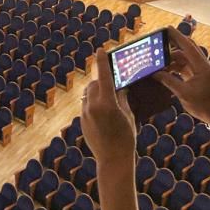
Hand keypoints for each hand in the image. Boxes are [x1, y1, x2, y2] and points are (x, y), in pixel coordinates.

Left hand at [80, 49, 136, 165]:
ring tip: (109, 99)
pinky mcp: (82, 122)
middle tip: (113, 82)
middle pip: (95, 84)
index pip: (104, 76)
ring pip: (88, 94)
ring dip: (97, 92)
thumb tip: (120, 86)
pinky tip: (104, 113)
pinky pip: (86, 105)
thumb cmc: (126, 138)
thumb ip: (122, 98)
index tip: (100, 50)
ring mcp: (85, 114)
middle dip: (102, 81)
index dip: (102, 62)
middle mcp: (93, 107)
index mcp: (107, 103)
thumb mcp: (127, 115)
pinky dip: (94, 103)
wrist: (113, 160)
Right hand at [156, 28, 209, 125]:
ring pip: (183, 58)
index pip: (188, 46)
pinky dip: (174, 66)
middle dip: (173, 42)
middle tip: (160, 38)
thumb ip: (168, 81)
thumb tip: (155, 73)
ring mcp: (199, 70)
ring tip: (158, 59)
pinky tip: (164, 68)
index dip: (177, 36)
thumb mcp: (183, 93)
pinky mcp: (196, 75)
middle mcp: (201, 65)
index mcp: (202, 66)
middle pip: (186, 49)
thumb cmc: (202, 105)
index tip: (167, 28)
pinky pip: (183, 66)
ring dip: (171, 58)